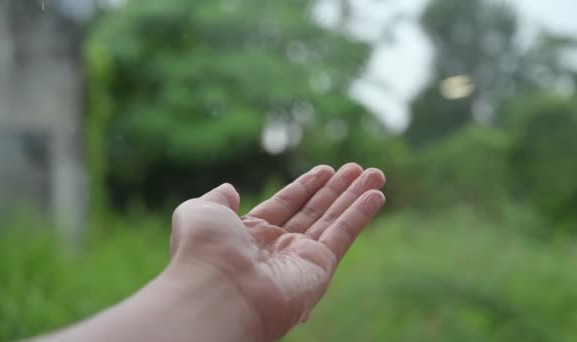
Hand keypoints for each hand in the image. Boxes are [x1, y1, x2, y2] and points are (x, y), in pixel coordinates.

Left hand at [168, 163, 385, 339]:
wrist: (217, 292)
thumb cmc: (204, 251)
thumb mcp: (199, 212)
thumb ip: (217, 198)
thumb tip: (230, 188)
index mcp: (250, 234)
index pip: (285, 204)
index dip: (305, 186)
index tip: (326, 170)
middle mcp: (277, 247)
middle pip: (313, 211)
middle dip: (336, 189)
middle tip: (357, 168)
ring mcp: (299, 259)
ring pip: (333, 220)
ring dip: (354, 196)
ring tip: (375, 174)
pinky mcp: (319, 268)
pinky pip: (343, 235)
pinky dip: (360, 214)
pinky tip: (376, 194)